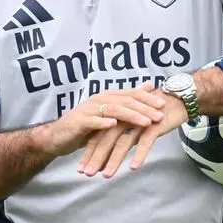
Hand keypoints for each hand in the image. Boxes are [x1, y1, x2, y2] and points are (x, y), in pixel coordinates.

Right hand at [36, 84, 166, 157]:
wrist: (58, 137)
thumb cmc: (86, 127)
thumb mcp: (108, 114)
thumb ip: (127, 101)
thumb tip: (148, 86)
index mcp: (107, 96)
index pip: (131, 93)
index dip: (147, 98)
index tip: (163, 104)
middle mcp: (99, 99)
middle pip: (125, 101)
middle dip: (144, 108)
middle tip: (160, 115)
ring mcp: (88, 109)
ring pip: (113, 110)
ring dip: (131, 115)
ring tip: (145, 122)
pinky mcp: (79, 122)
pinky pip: (93, 121)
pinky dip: (104, 123)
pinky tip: (114, 125)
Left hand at [77, 89, 188, 177]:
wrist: (177, 99)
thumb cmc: (154, 114)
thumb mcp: (133, 126)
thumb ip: (122, 139)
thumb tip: (109, 158)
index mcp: (118, 118)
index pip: (99, 136)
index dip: (89, 152)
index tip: (81, 169)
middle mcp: (124, 119)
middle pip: (106, 140)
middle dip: (96, 158)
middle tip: (86, 174)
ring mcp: (138, 122)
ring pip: (123, 143)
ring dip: (113, 160)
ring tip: (106, 175)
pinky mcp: (153, 126)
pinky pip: (145, 142)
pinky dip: (139, 154)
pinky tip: (133, 167)